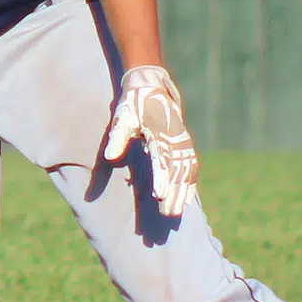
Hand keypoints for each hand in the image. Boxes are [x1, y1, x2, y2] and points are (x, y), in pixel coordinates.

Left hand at [99, 65, 198, 217]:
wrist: (151, 85)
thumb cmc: (133, 104)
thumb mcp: (123, 117)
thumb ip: (117, 138)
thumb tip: (109, 157)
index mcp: (159, 132)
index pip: (162, 159)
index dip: (162, 178)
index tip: (159, 196)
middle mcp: (175, 138)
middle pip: (177, 170)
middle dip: (173, 193)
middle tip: (168, 215)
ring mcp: (182, 140)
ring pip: (186, 170)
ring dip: (183, 192)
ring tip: (176, 213)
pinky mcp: (184, 143)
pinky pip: (191, 165)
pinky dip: (191, 182)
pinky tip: (187, 198)